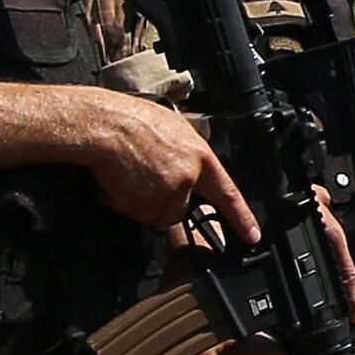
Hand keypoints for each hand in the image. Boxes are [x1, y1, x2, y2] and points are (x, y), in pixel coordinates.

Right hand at [75, 93, 253, 234]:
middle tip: (140, 177)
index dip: (241, 217)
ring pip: (154, 215)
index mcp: (199, 155)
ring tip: (125, 173)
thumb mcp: (172, 128)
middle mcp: (188, 175)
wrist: (103, 123)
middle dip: (159, 201)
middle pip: (179, 209)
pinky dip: (119, 202)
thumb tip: (187, 167)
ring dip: (137, 202)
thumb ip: (185, 154)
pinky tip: (115, 179)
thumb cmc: (129, 119)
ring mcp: (168, 190)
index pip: (227, 193)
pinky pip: (132, 213)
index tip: (251, 235)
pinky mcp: (145, 202)